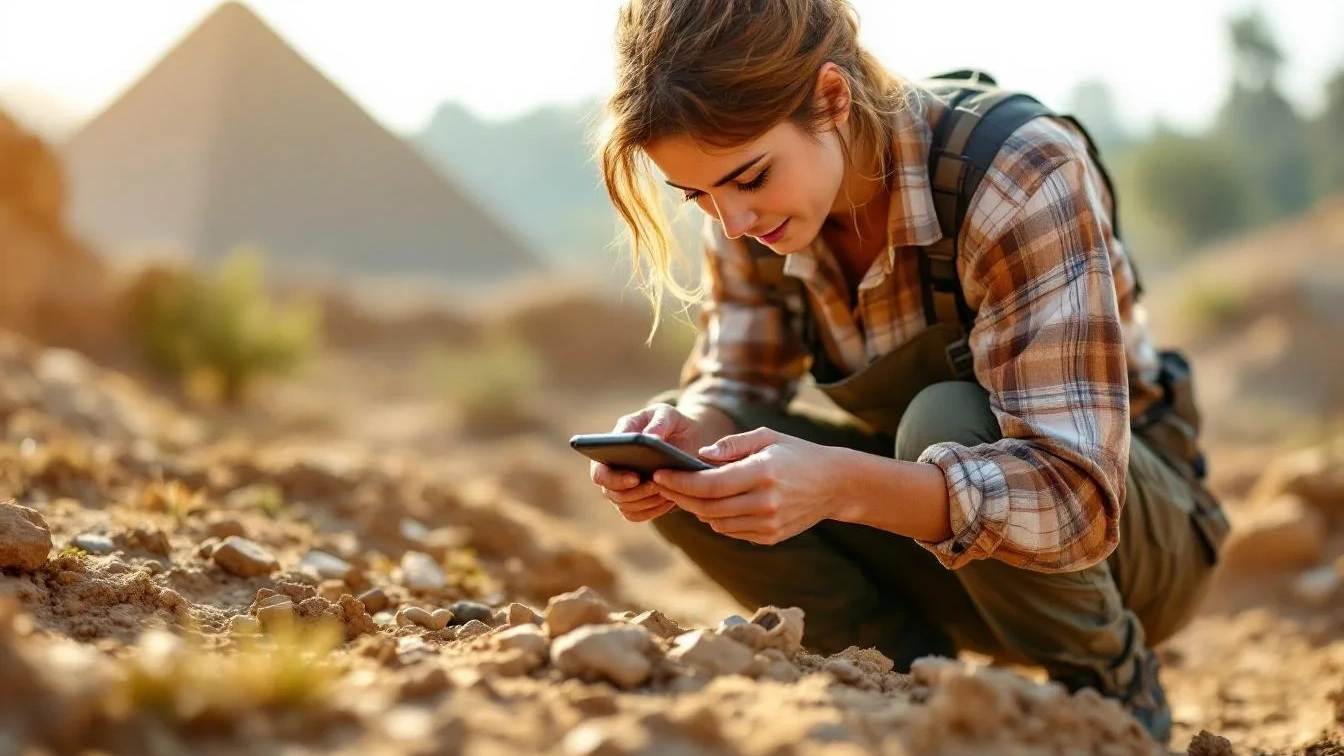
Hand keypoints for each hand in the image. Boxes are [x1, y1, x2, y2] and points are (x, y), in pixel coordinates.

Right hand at [589, 403, 711, 522]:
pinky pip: (636, 514)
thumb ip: (659, 422)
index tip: (635, 478)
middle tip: (657, 485)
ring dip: (646, 501)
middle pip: (611, 493)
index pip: (599, 471)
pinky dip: (652, 511)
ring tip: (668, 491)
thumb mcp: (667, 414)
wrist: (686, 438)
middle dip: (634, 493)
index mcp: (612, 447)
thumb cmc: (670, 422)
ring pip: (625, 506)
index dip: (612, 479)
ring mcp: (623, 487)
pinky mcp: (637, 500)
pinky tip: (669, 500)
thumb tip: (650, 438)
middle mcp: (612, 469)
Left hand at [652, 427, 839, 544]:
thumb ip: (731, 446)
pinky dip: (717, 519)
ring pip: (715, 522)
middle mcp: (765, 502)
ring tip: (685, 493)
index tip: (659, 474)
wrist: (834, 484)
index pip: (709, 484)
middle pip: (707, 506)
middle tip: (662, 484)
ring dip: (697, 509)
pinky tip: (712, 504)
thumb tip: (701, 456)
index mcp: (762, 473)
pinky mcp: (770, 537)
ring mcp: (769, 523)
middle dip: (679, 495)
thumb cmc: (795, 454)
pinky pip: (731, 531)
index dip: (680, 481)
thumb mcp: (767, 437)